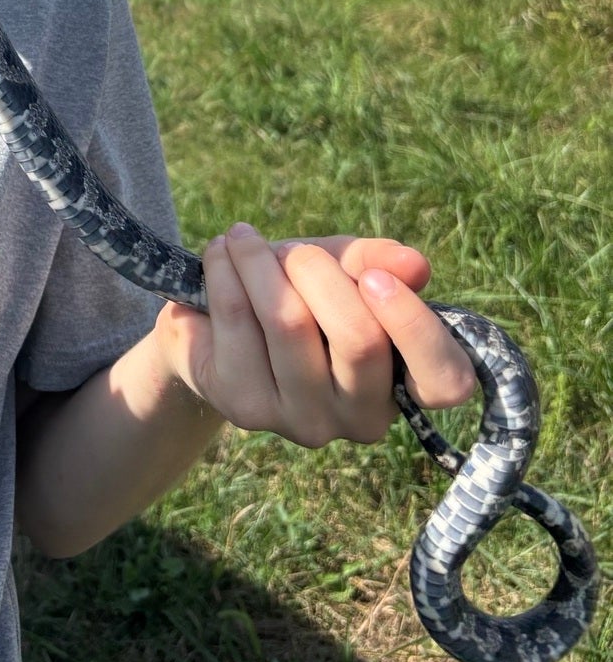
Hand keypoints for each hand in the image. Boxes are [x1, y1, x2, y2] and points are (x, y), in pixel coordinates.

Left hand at [154, 226, 478, 447]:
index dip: (415, 327)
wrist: (216, 325)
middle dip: (319, 271)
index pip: (445, 382)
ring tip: (243, 239)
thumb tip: (416, 264)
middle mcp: (362, 418)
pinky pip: (237, 320)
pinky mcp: (247, 409)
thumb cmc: (299, 292)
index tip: (376, 279)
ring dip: (259, 261)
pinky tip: (220, 256)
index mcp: (405, 384)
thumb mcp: (340, 268)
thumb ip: (376, 261)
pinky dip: (226, 272)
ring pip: (289, 322)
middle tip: (297, 251)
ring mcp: (304, 422)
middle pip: (358, 339)